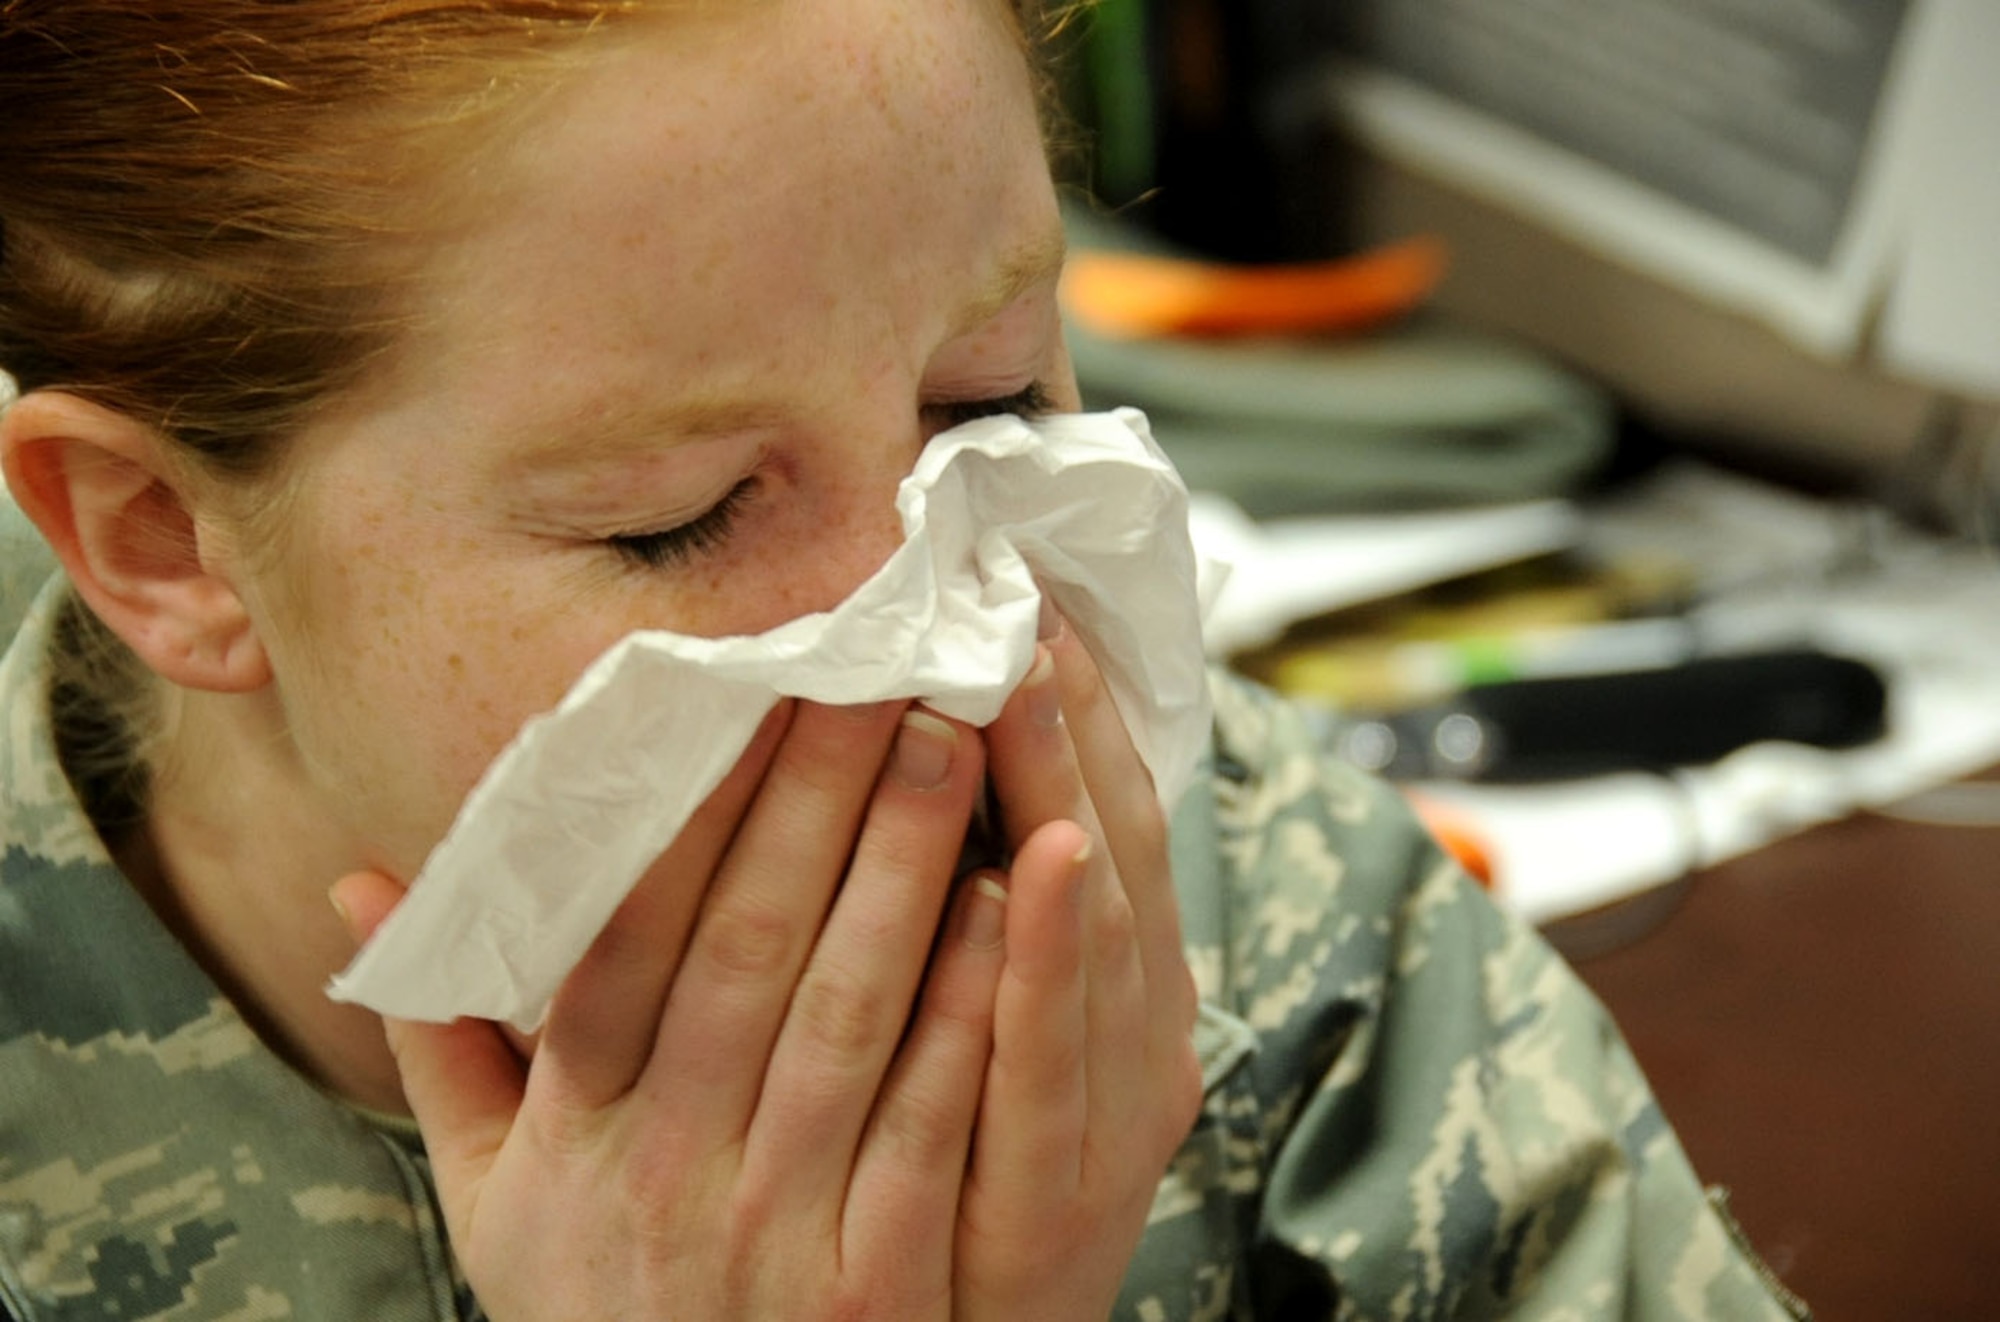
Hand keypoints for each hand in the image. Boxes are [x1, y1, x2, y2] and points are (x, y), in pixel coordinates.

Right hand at [334, 698, 1047, 1320]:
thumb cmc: (600, 1312)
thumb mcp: (492, 1202)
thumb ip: (440, 1048)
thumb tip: (358, 886)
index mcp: (576, 1131)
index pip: (626, 939)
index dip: (690, 811)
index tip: (748, 695)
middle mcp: (666, 1167)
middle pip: (745, 947)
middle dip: (818, 797)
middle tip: (881, 669)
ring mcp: (774, 1229)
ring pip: (845, 1014)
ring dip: (903, 868)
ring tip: (955, 743)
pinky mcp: (877, 1286)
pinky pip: (930, 1124)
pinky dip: (968, 1010)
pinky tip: (1008, 905)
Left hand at [957, 611, 1206, 1320]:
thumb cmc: (973, 1174)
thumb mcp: (1012, 1037)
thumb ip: (997, 913)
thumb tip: (952, 766)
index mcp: (1126, 990)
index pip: (1108, 820)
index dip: (1082, 711)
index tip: (1032, 597)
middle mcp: (1141, 1037)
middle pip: (1114, 850)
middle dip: (1072, 721)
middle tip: (1025, 597)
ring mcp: (1115, 1114)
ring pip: (1103, 931)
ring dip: (1071, 796)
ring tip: (1034, 679)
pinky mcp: (1070, 1194)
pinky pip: (1057, 1061)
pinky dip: (1053, 958)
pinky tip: (1038, 862)